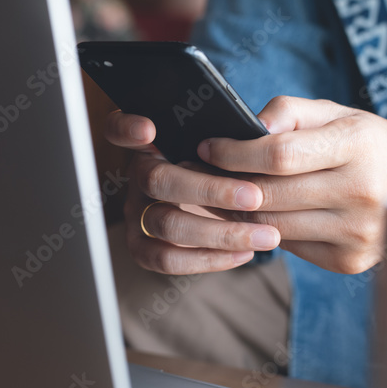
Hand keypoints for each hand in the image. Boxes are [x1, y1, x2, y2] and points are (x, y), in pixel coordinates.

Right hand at [104, 109, 280, 274]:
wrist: (230, 205)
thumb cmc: (232, 165)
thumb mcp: (233, 141)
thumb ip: (241, 130)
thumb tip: (267, 130)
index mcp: (152, 142)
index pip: (119, 128)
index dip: (127, 128)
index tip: (150, 130)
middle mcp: (138, 175)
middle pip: (157, 180)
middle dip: (210, 190)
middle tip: (254, 196)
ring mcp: (136, 212)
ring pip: (166, 224)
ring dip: (221, 232)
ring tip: (266, 235)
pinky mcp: (142, 246)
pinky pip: (166, 259)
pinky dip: (209, 259)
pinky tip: (245, 252)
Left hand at [105, 96, 386, 274]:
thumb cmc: (374, 144)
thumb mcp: (339, 113)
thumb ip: (290, 113)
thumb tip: (246, 127)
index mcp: (358, 145)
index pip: (278, 155)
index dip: (234, 152)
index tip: (207, 147)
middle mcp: (361, 192)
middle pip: (268, 195)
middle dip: (226, 184)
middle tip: (198, 172)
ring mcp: (357, 233)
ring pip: (272, 226)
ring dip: (238, 211)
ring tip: (218, 193)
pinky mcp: (350, 262)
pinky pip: (290, 247)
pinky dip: (266, 231)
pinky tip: (255, 215)